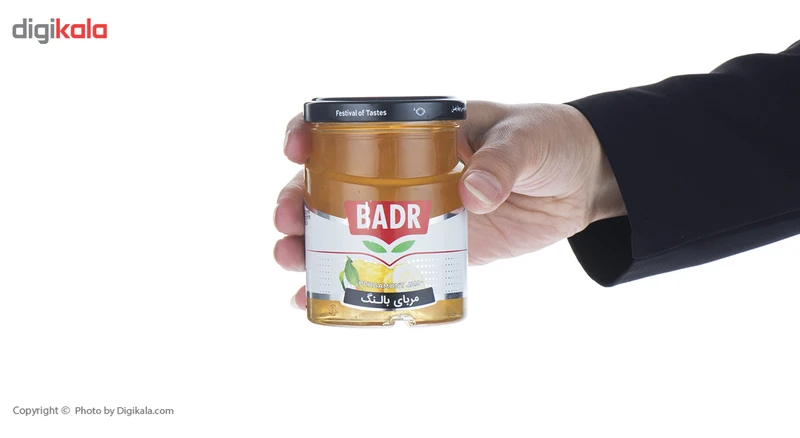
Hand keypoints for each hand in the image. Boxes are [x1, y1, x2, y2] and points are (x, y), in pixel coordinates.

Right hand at [274, 102, 625, 307]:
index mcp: (420, 130)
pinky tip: (316, 300)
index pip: (353, 125)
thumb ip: (503, 161)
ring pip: (349, 227)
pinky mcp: (436, 247)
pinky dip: (351, 282)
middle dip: (300, 200)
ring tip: (291, 261)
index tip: (295, 149)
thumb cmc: (552, 140)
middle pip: (334, 182)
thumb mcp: (528, 139)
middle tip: (287, 221)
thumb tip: (474, 194)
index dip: (313, 133)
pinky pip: (387, 264)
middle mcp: (406, 170)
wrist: (582, 182)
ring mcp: (416, 212)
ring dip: (312, 243)